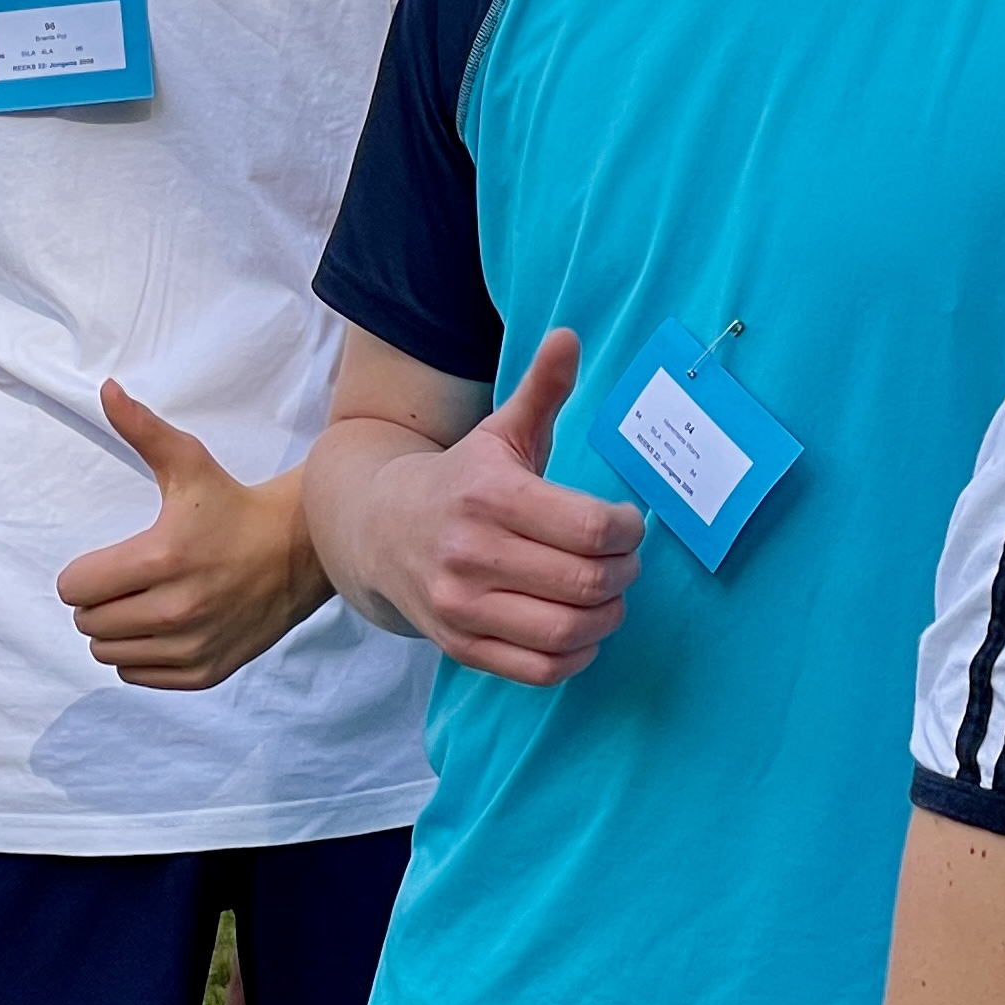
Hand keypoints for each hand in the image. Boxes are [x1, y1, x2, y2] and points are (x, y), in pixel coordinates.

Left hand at [56, 382, 326, 688]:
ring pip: (108, 654)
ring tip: (145, 601)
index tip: (109, 560)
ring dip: (116, 630)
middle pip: (87, 623)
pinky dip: (141, 655)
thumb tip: (105, 388)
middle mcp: (176, 610)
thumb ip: (140, 428)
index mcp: (160, 559)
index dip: (83, 572)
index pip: (75, 588)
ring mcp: (192, 646)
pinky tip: (164, 626)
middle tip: (128, 580)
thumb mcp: (187, 462)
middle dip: (98, 600)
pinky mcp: (206, 672)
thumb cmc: (233, 504)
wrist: (298, 550)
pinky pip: (137, 675)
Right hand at [344, 328, 642, 686]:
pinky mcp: (460, 644)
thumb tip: (569, 336)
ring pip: (568, 631)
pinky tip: (578, 628)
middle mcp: (471, 552)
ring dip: (606, 616)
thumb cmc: (460, 480)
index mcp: (489, 494)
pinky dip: (576, 655)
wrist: (375, 529)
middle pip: (587, 582)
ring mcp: (462, 604)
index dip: (629, 529)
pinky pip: (542, 669)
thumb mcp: (500, 432)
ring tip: (605, 594)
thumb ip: (541, 389)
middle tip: (622, 561)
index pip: (592, 527)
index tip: (626, 523)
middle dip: (624, 573)